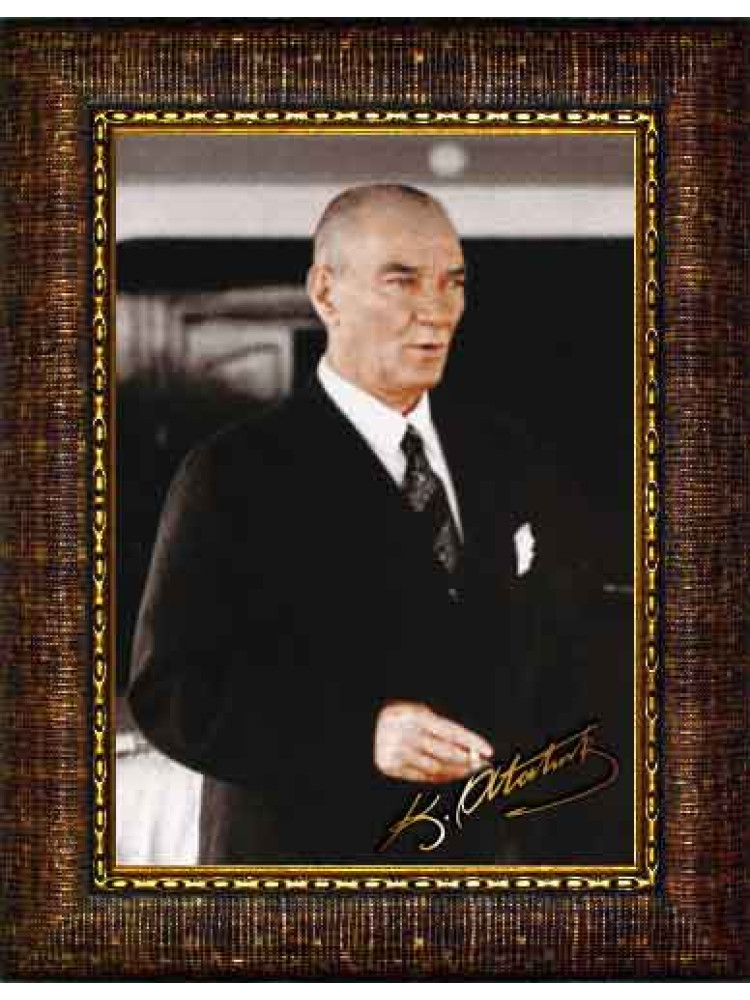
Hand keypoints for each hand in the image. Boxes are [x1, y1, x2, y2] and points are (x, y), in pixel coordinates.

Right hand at [374, 701, 493, 782]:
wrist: (361, 727)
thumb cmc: (395, 717)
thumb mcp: (413, 710)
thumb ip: (436, 725)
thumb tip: (467, 747)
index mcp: (413, 714)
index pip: (449, 731)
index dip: (470, 741)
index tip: (488, 751)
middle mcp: (404, 733)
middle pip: (445, 751)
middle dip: (467, 760)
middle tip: (482, 766)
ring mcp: (396, 751)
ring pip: (435, 767)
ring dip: (456, 771)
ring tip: (470, 772)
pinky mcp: (390, 766)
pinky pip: (421, 776)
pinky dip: (439, 777)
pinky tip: (451, 776)